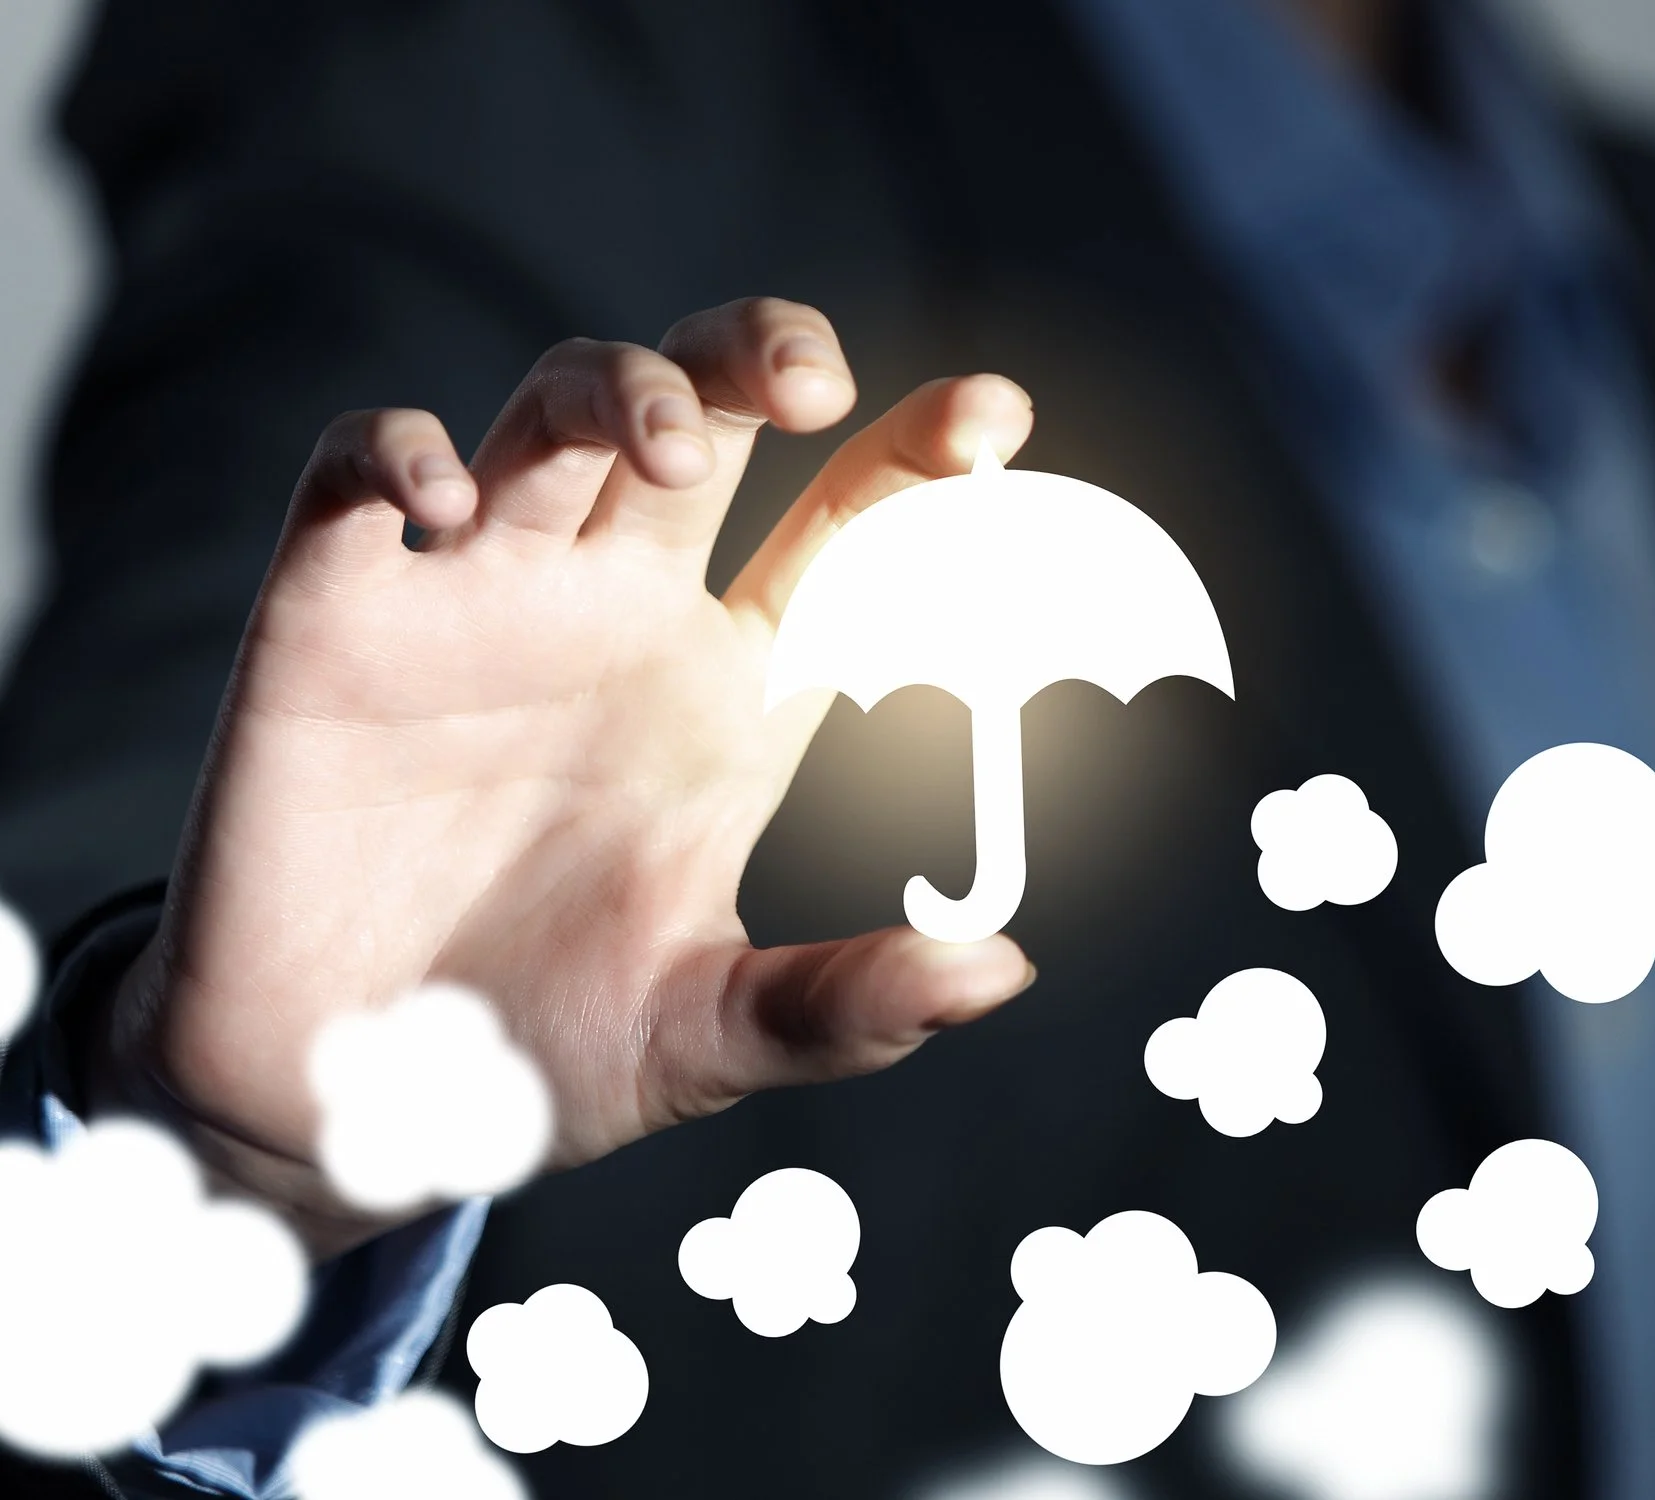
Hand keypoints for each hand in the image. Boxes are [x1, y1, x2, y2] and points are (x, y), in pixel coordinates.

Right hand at [92, 297, 1039, 1256]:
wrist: (345, 1109)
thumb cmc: (537, 1056)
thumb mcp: (707, 1038)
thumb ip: (845, 1004)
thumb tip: (1004, 972)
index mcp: (724, 692)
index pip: (839, 532)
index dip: (915, 457)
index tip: (996, 420)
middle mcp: (612, 618)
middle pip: (702, 414)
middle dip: (758, 355)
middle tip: (817, 383)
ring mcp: (475, 605)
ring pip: (553, 411)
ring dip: (619, 388)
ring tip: (676, 455)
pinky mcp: (333, 620)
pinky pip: (356, 475)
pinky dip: (397, 450)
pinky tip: (444, 501)